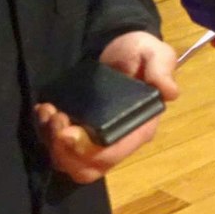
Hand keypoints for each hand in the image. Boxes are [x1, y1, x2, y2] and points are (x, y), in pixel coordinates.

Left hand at [35, 31, 178, 184]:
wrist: (119, 45)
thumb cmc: (139, 52)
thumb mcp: (156, 53)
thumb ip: (161, 69)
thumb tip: (170, 92)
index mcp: (140, 128)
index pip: (113, 155)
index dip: (88, 151)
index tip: (67, 130)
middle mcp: (118, 142)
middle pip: (88, 169)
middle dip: (65, 152)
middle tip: (56, 121)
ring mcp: (95, 140)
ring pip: (70, 164)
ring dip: (52, 144)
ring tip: (49, 113)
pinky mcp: (77, 133)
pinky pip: (58, 150)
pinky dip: (45, 135)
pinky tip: (45, 110)